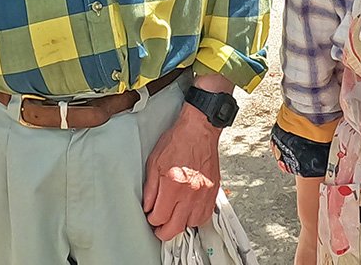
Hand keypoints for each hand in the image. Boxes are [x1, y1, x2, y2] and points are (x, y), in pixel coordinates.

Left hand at [143, 104, 220, 240]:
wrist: (199, 129)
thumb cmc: (179, 140)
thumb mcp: (155, 161)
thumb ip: (150, 188)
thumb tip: (148, 206)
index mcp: (173, 185)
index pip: (159, 218)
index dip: (152, 220)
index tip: (151, 216)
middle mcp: (189, 193)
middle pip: (175, 227)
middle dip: (164, 231)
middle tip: (159, 228)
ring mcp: (203, 193)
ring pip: (191, 224)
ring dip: (181, 224)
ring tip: (175, 217)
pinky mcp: (213, 191)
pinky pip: (206, 215)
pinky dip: (196, 218)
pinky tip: (189, 212)